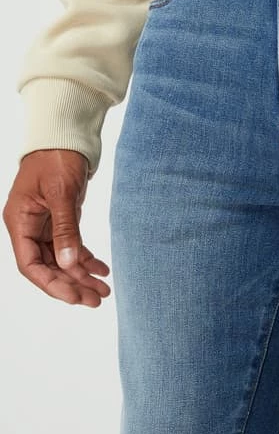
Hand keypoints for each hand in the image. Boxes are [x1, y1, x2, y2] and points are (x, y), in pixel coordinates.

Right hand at [3, 149, 110, 306]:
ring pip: (62, 259)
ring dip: (81, 276)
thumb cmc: (57, 156)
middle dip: (71, 284)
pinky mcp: (61, 219)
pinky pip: (71, 246)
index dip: (51, 284)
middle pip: (48, 266)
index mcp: (19, 221)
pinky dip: (86, 259)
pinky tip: (102, 269)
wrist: (65, 134)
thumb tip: (69, 264)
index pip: (30, 264)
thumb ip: (65, 229)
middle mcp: (29, 226)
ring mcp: (45, 224)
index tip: (74, 297)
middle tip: (96, 299)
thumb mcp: (61, 192)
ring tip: (103, 290)